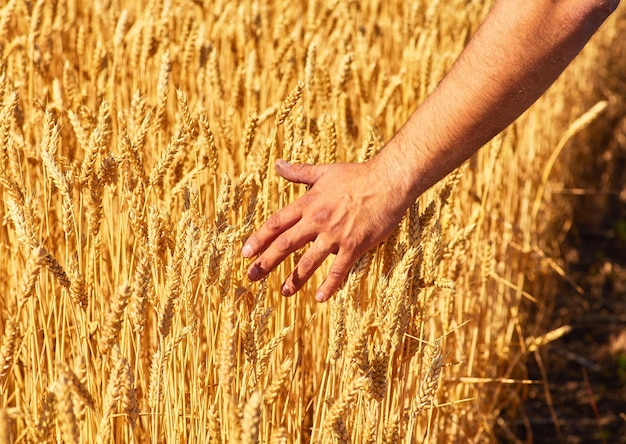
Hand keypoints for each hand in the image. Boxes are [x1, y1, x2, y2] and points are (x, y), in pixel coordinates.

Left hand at [241, 158, 410, 301]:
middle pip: (285, 244)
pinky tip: (320, 298)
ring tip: (284, 292)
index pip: (277, 223)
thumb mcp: (325, 171)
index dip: (259, 239)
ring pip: (309, 261)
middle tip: (251, 276)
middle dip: (266, 262)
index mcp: (309, 203)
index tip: (245, 252)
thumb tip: (278, 164)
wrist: (388, 181)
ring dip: (295, 278)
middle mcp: (317, 220)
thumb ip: (299, 172)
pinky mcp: (354, 245)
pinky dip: (330, 284)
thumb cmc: (357, 175)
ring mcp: (335, 235)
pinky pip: (339, 269)